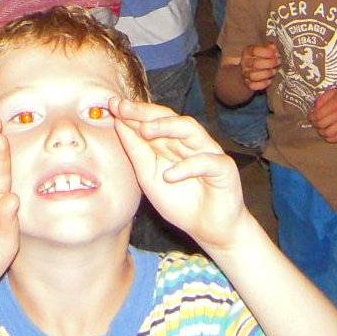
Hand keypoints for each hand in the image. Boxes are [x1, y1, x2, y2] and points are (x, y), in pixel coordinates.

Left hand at [112, 97, 244, 249]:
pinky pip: (206, 161)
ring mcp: (208, 152)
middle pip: (170, 117)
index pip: (152, 120)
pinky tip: (168, 176)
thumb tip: (119, 123)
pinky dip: (187, 167)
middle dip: (146, 112)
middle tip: (124, 108)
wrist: (208, 230)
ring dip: (167, 127)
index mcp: (171, 142)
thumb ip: (137, 152)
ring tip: (145, 130)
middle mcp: (189, 142)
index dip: (133, 112)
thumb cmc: (179, 201)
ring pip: (190, 129)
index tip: (112, 105)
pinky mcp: (224, 168)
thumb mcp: (148, 177)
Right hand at [238, 41, 279, 92]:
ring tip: (274, 71)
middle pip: (256, 64)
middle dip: (270, 63)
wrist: (248, 71)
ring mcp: (245, 74)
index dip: (267, 52)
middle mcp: (245, 63)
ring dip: (267, 73)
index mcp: (247, 52)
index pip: (255, 51)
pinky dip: (263, 83)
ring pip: (254, 76)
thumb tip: (273, 46)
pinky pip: (254, 86)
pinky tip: (269, 80)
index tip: (276, 53)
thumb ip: (268, 48)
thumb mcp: (262, 50)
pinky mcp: (248, 84)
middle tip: (278, 62)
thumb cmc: (258, 58)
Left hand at [309, 86, 336, 142]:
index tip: (310, 117)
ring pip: (328, 133)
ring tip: (320, 129)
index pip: (318, 115)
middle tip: (314, 122)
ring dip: (321, 133)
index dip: (311, 117)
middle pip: (321, 124)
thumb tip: (313, 109)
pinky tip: (327, 134)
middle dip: (314, 125)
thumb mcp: (333, 92)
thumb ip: (321, 99)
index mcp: (335, 103)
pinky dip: (330, 139)